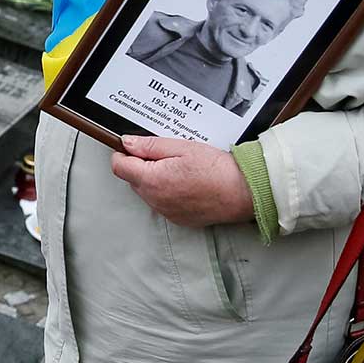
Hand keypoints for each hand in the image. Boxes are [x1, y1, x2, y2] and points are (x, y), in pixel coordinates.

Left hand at [109, 136, 255, 226]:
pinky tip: (186, 182)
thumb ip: (150, 146)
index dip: (123, 153)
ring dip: (154, 179)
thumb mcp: (182, 147)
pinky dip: (167, 191)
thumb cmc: (217, 169)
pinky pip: (162, 203)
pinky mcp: (177, 219)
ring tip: (180, 168)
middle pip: (133, 179)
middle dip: (141, 165)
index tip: (133, 146)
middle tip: (165, 154)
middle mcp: (155, 200)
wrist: (244, 192)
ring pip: (147, 192)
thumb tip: (127, 143)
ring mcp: (166, 212)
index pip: (120, 167)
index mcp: (152, 181)